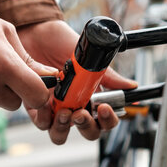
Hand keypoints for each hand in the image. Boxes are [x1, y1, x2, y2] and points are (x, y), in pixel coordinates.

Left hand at [18, 20, 136, 143]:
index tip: (104, 108)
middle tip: (81, 113)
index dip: (108, 120)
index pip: (104, 120)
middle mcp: (74, 106)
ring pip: (60, 135)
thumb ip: (109, 76)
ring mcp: (55, 108)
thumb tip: (131, 86)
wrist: (37, 31)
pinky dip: (44, 117)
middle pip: (86, 131)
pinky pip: (41, 123)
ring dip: (64, 128)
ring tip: (64, 112)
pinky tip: (47, 103)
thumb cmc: (62, 43)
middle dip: (86, 126)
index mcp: (91, 97)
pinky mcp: (35, 106)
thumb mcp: (89, 59)